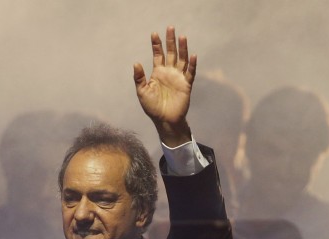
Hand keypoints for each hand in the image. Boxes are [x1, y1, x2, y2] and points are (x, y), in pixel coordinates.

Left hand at [133, 26, 195, 146]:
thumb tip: (136, 63)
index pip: (158, 54)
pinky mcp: (186, 85)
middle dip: (170, 41)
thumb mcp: (142, 92)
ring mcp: (178, 78)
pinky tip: (193, 56)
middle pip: (171, 53)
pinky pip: (190, 73)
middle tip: (170, 28)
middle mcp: (169, 72)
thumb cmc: (152, 107)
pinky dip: (192, 65)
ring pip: (182, 60)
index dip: (156, 44)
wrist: (165, 120)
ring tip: (182, 37)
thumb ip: (139, 77)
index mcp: (158, 72)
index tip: (154, 33)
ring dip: (182, 49)